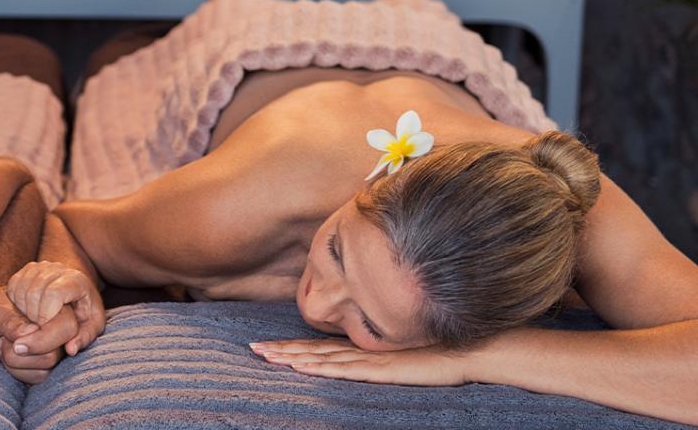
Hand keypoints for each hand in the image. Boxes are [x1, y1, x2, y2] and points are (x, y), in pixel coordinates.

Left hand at [0, 286, 79, 383]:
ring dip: (18, 362)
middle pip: (57, 351)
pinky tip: (4, 353)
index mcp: (53, 305)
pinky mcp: (44, 361)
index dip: (45, 339)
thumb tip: (29, 332)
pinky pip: (39, 376)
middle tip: (3, 340)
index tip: (16, 345)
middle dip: (25, 353)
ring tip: (1, 343)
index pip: (66, 326)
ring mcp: (54, 344)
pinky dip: (17, 370)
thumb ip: (8, 316)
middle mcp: (58, 325)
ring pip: (48, 366)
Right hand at [6, 261, 105, 354]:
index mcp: (76, 281)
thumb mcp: (92, 324)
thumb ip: (84, 337)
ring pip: (21, 289)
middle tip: (35, 332)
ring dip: (22, 312)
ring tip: (32, 324)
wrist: (74, 290)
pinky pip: (13, 286)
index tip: (43, 330)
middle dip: (32, 317)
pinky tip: (25, 313)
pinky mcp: (26, 270)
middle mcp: (57, 269)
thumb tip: (70, 349)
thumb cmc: (84, 310)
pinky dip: (15, 303)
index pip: (54, 294)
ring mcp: (40, 267)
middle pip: (34, 292)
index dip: (45, 315)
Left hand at [249, 338, 468, 385]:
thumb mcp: (398, 361)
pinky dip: (319, 367)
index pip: (317, 348)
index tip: (265, 347)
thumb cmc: (435, 358)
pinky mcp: (379, 369)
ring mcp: (367, 359)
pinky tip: (300, 366)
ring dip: (292, 357)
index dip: (290, 347)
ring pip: (321, 358)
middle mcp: (359, 351)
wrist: (464, 352)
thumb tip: (362, 369)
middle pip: (312, 350)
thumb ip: (377, 363)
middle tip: (252, 349)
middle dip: (281, 350)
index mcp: (360, 349)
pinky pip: (343, 369)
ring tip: (265, 356)